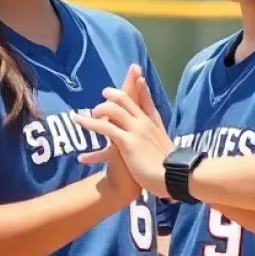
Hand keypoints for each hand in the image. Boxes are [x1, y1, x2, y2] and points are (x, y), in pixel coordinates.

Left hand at [74, 68, 173, 197]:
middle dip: (115, 94)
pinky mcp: (126, 141)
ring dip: (100, 108)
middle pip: (128, 100)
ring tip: (89, 113)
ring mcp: (136, 130)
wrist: (173, 176)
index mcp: (155, 125)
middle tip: (105, 93)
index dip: (142, 90)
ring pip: (114, 109)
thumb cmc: (171, 169)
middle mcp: (145, 123)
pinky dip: (91, 123)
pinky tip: (81, 121)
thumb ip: (160, 145)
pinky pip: (105, 127)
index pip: (148, 102)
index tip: (138, 78)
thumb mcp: (167, 150)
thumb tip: (163, 148)